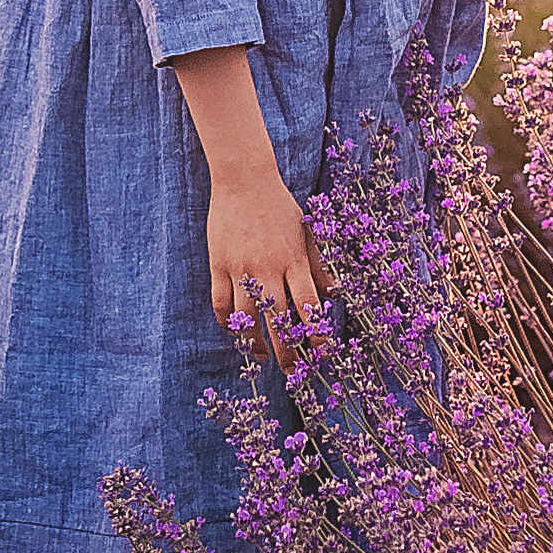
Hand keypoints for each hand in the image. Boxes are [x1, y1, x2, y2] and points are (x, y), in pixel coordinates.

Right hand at [204, 167, 330, 371]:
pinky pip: (220, 302)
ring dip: (255, 344)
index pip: (308, 306)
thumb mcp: (306, 232)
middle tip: (293, 373)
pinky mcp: (218, 264)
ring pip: (246, 318)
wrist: (244, 179)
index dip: (316, 333)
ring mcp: (240, 268)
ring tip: (263, 357)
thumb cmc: (280, 206)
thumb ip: (318, 265)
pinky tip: (235, 331)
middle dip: (288, 353)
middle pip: (278, 321)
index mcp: (293, 260)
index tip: (321, 353)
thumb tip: (333, 294)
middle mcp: (267, 268)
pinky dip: (227, 322)